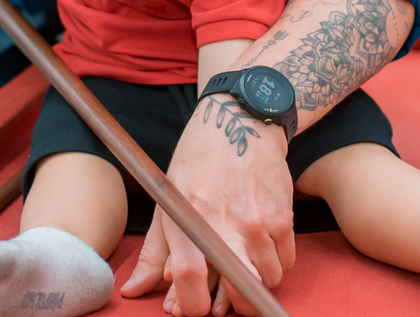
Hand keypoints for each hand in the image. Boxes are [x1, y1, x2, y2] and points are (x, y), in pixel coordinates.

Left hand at [120, 99, 294, 315]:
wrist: (239, 122)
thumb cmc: (197, 160)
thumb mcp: (167, 200)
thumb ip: (154, 251)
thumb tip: (134, 289)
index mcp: (188, 221)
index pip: (188, 279)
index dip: (190, 305)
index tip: (193, 307)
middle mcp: (224, 225)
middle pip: (238, 292)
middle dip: (232, 305)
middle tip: (224, 301)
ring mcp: (257, 223)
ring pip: (266, 281)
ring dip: (255, 283)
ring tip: (243, 268)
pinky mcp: (282, 217)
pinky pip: (285, 262)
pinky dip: (275, 265)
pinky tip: (261, 251)